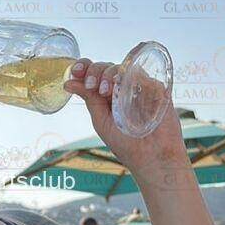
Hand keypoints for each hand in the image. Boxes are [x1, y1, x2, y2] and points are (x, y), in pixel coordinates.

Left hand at [63, 57, 186, 172]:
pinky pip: (142, 74)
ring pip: (122, 66)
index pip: (95, 73)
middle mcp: (123, 87)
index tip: (74, 71)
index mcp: (108, 94)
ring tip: (104, 91)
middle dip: (94, 71)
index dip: (84, 67)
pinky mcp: (156, 87)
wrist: (152, 157)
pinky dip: (129, 76)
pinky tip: (122, 87)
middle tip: (91, 86)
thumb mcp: (101, 121)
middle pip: (106, 67)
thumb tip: (68, 82)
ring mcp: (140, 86)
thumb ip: (89, 100)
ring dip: (109, 74)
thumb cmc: (127, 144)